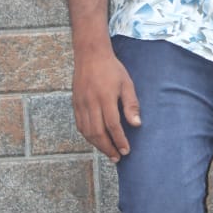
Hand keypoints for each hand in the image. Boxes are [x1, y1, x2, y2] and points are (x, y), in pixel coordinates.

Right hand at [71, 47, 140, 161]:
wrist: (90, 54)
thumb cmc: (112, 69)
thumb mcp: (127, 83)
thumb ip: (131, 104)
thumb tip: (137, 124)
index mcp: (105, 97)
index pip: (112, 125)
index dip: (119, 140)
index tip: (126, 150)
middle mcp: (91, 102)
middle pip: (98, 132)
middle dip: (108, 148)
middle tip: (117, 158)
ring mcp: (81, 103)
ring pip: (87, 131)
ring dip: (97, 145)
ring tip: (108, 152)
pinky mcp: (75, 103)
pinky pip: (80, 125)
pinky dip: (88, 136)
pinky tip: (96, 140)